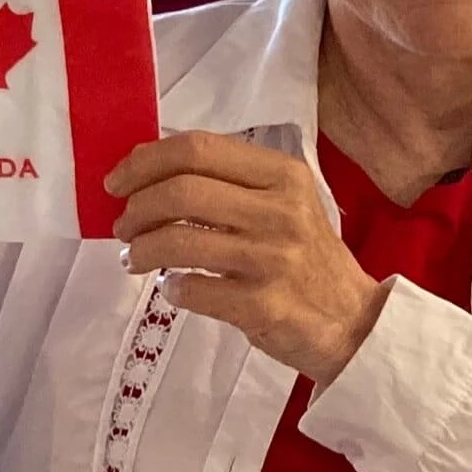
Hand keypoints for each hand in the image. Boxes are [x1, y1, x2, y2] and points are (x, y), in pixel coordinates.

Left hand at [106, 134, 385, 382]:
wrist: (353, 321)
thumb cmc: (308, 258)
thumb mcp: (286, 204)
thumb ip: (232, 183)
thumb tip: (148, 172)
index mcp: (284, 176)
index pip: (199, 149)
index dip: (145, 161)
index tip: (118, 181)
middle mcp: (281, 212)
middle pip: (181, 192)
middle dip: (136, 209)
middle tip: (124, 226)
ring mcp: (272, 260)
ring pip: (178, 242)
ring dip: (140, 249)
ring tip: (134, 258)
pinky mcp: (262, 305)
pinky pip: (191, 290)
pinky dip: (171, 289)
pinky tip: (174, 289)